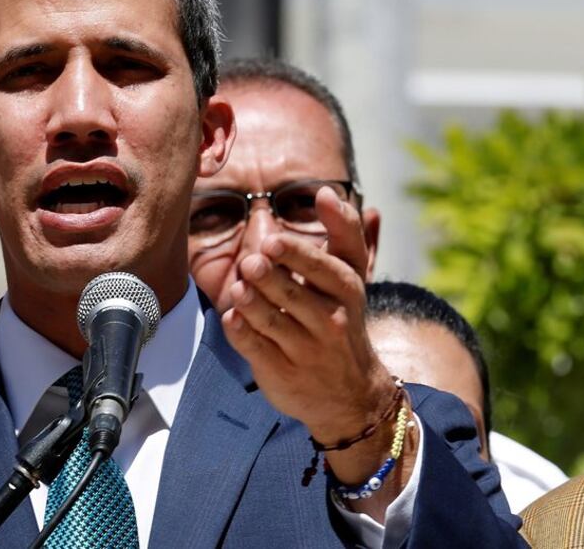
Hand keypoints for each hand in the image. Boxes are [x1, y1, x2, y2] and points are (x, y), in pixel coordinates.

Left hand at [222, 187, 410, 516]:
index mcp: (347, 291)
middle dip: (271, 277)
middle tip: (251, 261)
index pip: (328, 269)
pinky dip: (243, 333)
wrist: (351, 393)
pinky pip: (258, 351)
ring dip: (254, 303)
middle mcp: (331, 321)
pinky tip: (231, 317)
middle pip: (296, 295)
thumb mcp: (352, 276)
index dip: (300, 255)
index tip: (274, 239)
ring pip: (275, 323)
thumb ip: (343, 232)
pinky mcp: (283, 372)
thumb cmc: (342, 316)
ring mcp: (307, 350)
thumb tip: (327, 191)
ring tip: (240, 285)